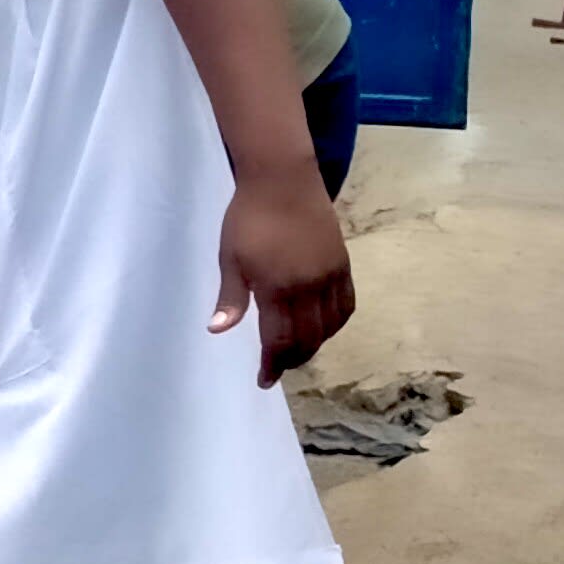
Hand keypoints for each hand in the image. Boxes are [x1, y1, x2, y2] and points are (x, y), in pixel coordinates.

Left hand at [211, 163, 353, 386]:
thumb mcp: (230, 259)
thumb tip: (218, 330)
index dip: (272, 364)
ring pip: (330, 326)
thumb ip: (230, 298)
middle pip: (308, 339)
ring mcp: (331, 277)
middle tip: (278, 367)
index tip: (264, 380)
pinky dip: (336, 324)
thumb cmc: (248, 219)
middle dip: (293, 359)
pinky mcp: (343, 265)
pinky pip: (346, 306)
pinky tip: (323, 328)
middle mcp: (309, 288)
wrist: (283, 183)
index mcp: (277, 289)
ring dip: (315, 344)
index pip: (279, 340)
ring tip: (297, 351)